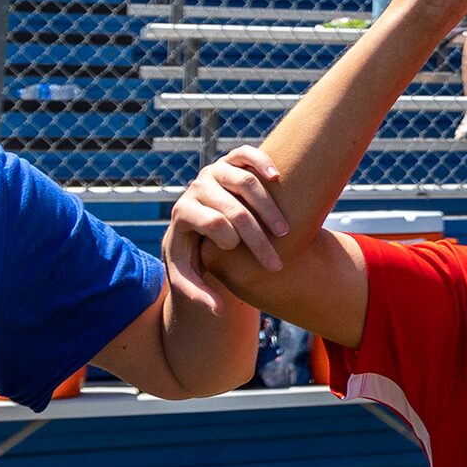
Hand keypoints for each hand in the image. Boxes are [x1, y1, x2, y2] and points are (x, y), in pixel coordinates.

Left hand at [166, 145, 288, 306]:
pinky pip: (246, 154)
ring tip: (284, 233)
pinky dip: (263, 162)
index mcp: (183, 212)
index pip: (213, 223)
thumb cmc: (189, 252)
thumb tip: (219, 311)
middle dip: (258, 239)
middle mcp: (197, 187)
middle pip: (235, 209)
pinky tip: (277, 178)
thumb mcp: (185, 276)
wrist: (190, 224)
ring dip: (270, 209)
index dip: (231, 242)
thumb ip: (197, 294)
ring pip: (246, 182)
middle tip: (275, 264)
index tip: (240, 257)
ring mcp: (214, 170)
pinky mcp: (229, 160)